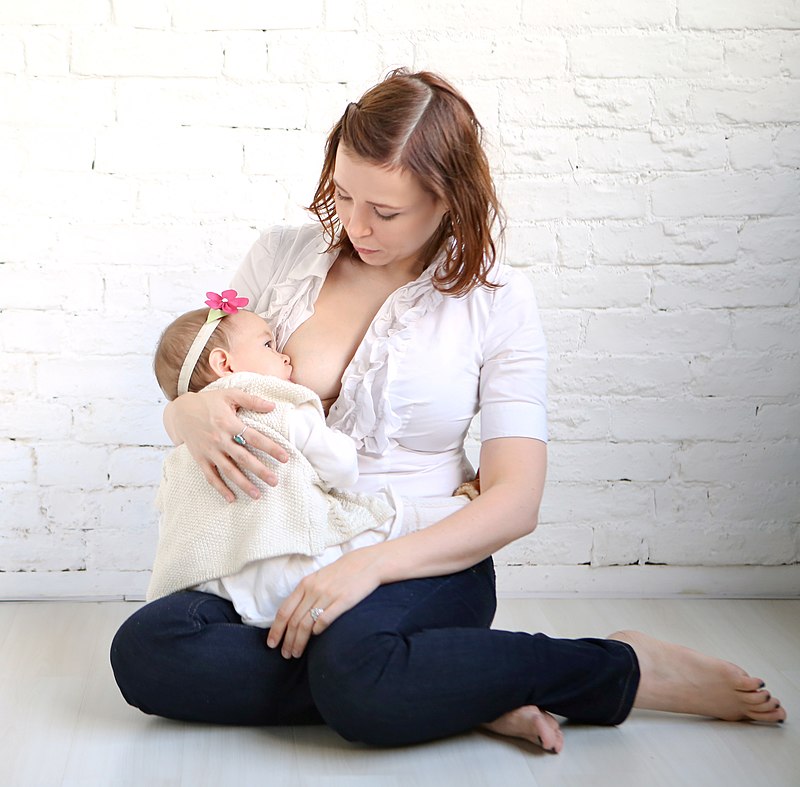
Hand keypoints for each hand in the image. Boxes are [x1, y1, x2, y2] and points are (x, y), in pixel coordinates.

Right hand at [165, 388, 287, 501]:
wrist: (180, 412)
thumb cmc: (208, 402)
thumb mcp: (229, 395)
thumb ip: (251, 400)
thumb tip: (273, 406)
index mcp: (229, 423)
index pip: (254, 438)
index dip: (271, 448)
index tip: (285, 458)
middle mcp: (220, 439)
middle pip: (243, 458)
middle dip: (260, 471)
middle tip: (275, 481)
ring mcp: (209, 451)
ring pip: (228, 470)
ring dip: (243, 484)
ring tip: (257, 495)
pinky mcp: (200, 459)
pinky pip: (211, 476)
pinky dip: (220, 488)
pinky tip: (231, 498)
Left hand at [266, 548, 383, 658]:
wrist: (367, 563)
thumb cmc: (342, 572)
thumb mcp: (319, 578)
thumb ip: (306, 594)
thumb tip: (293, 616)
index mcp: (305, 584)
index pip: (284, 611)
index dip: (276, 629)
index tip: (271, 644)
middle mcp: (314, 590)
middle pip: (294, 621)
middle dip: (287, 641)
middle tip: (286, 655)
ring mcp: (328, 595)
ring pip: (306, 624)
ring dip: (299, 642)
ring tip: (297, 654)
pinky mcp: (343, 601)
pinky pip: (325, 619)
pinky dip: (317, 630)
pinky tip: (316, 637)